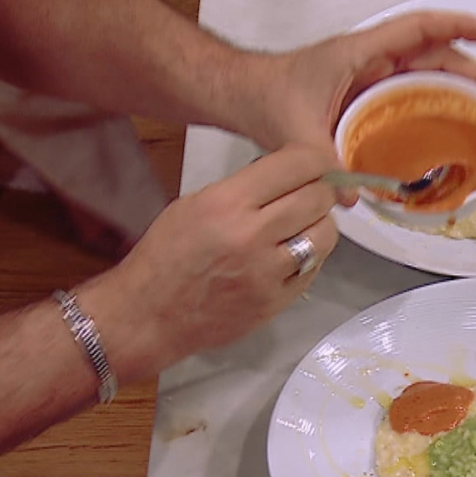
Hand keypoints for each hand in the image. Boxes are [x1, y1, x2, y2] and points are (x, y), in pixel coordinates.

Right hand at [75, 144, 340, 382]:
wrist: (150, 314)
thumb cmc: (167, 254)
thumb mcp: (196, 204)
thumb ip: (245, 188)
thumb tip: (289, 176)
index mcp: (227, 202)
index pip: (296, 166)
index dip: (315, 162)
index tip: (316, 166)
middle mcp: (252, 235)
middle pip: (318, 199)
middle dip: (322, 192)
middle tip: (316, 195)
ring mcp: (268, 272)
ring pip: (325, 235)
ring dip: (321, 225)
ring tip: (305, 225)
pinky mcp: (277, 301)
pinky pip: (314, 269)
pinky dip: (311, 257)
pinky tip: (294, 254)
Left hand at [242, 10, 475, 160]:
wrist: (245, 95)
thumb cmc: (268, 98)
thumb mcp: (294, 134)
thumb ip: (323, 164)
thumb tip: (351, 198)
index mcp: (359, 53)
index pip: (418, 30)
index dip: (457, 27)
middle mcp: (373, 58)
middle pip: (434, 53)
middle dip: (470, 73)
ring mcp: (374, 74)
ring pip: (428, 73)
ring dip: (459, 89)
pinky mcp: (371, 92)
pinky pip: (414, 90)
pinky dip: (438, 102)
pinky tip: (453, 127)